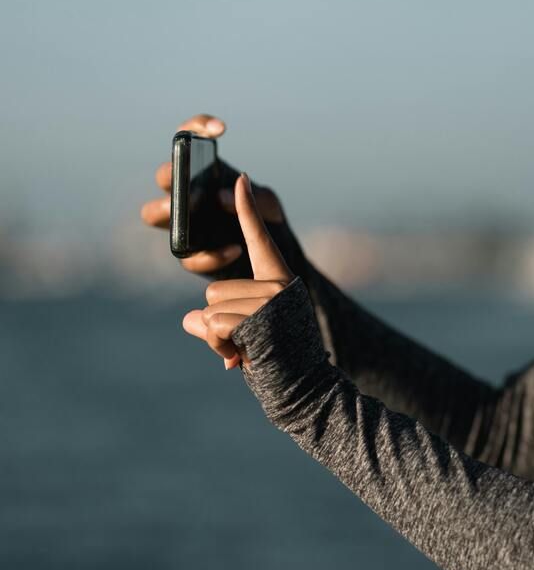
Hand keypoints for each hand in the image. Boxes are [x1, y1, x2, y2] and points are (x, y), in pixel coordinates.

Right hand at [140, 113, 286, 275]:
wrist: (273, 259)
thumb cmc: (267, 222)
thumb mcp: (268, 205)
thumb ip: (254, 197)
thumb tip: (221, 197)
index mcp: (206, 174)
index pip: (189, 140)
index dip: (198, 127)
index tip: (221, 130)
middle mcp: (188, 195)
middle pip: (164, 176)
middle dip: (171, 174)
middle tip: (184, 178)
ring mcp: (184, 223)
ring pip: (153, 213)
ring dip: (164, 211)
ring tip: (182, 214)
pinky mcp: (191, 254)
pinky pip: (185, 254)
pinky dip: (208, 255)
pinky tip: (233, 250)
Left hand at [181, 173, 293, 369]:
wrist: (307, 390)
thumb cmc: (278, 362)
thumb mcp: (246, 333)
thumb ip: (219, 319)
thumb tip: (189, 320)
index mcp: (279, 280)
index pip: (259, 240)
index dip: (247, 210)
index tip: (241, 179)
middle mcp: (278, 283)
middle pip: (213, 291)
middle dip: (218, 322)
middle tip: (246, 343)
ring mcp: (271, 299)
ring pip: (210, 309)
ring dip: (219, 337)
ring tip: (247, 351)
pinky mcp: (259, 316)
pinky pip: (213, 325)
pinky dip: (219, 346)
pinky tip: (243, 357)